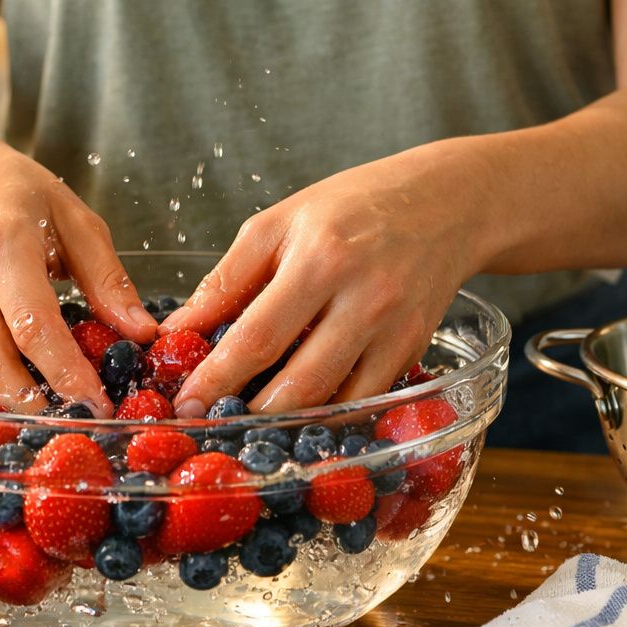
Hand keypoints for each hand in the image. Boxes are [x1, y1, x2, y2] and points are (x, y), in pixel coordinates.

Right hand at [0, 129, 156, 414]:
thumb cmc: (17, 192)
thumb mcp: (75, 218)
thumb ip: (108, 278)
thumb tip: (141, 333)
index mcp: (3, 245)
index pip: (34, 327)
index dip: (68, 373)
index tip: (100, 401)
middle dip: (39, 401)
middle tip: (81, 413)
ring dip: (12, 402)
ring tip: (54, 403)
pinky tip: (20, 387)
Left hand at [160, 145, 486, 415]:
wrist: (447, 202)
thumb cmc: (352, 207)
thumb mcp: (279, 223)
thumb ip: (227, 280)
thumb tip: (179, 331)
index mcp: (320, 258)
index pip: (257, 336)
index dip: (216, 378)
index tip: (185, 403)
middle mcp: (363, 298)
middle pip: (298, 382)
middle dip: (248, 413)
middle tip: (211, 424)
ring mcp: (394, 329)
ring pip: (334, 401)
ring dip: (286, 422)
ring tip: (247, 424)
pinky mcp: (414, 349)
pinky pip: (365, 399)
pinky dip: (329, 414)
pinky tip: (300, 413)